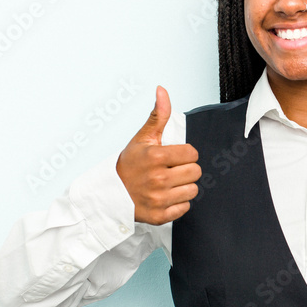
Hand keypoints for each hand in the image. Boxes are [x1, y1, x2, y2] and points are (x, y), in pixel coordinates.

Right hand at [116, 86, 200, 224]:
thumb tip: (162, 90)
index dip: (185, 154)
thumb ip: (158, 115)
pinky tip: (165, 197)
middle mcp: (158, 179)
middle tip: (171, 170)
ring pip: (193, 190)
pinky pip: (185, 208)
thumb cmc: (129, 164)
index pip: (192, 154)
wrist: (110, 194)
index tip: (172, 157)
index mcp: (156, 157)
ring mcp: (159, 199)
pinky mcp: (160, 216)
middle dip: (185, 170)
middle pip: (196, 172)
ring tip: (169, 184)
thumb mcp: (142, 138)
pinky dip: (178, 203)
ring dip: (184, 187)